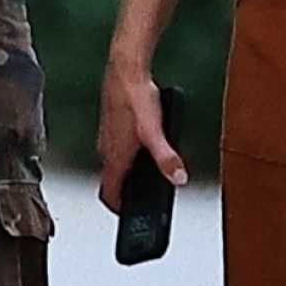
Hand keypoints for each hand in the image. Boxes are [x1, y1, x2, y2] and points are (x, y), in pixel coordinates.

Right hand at [97, 58, 188, 211]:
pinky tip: (146, 144)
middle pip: (112, 181)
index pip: (109, 195)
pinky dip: (130, 154)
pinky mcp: (112, 124)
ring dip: (129, 172)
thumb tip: (178, 178)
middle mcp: (107, 149)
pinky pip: (118, 148)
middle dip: (127, 192)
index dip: (119, 209)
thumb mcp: (155, 131)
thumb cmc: (135, 96)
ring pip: (115, 164)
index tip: (130, 216)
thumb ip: (167, 158)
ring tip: (149, 172)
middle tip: (144, 197)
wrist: (125, 68)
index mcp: (114, 157)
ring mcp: (108, 136)